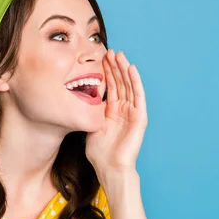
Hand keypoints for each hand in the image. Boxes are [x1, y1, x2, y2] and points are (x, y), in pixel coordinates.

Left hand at [85, 49, 147, 180]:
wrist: (110, 168)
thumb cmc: (99, 153)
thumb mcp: (91, 127)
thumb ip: (89, 112)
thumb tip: (78, 99)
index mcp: (112, 112)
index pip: (111, 86)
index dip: (107, 72)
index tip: (101, 57)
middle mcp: (124, 110)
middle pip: (120, 83)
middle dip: (115, 66)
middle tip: (109, 50)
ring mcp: (133, 113)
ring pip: (129, 85)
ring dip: (124, 69)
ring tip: (119, 55)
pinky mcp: (140, 117)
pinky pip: (138, 96)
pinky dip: (135, 82)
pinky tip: (131, 69)